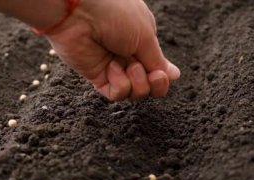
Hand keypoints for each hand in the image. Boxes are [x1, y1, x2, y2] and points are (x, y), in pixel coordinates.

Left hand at [46, 0, 179, 100]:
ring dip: (138, 84)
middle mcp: (128, 56)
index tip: (163, 74)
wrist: (79, 12)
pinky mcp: (97, 77)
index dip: (162, 78)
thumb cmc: (116, 15)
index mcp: (142, 41)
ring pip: (134, 92)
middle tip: (154, 76)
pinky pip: (116, 93)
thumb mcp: (145, 36)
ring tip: (131, 67)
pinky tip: (112, 69)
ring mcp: (112, 67)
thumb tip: (174, 75)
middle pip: (148, 85)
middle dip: (154, 85)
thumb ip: (158, 61)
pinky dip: (120, 85)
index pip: (157, 69)